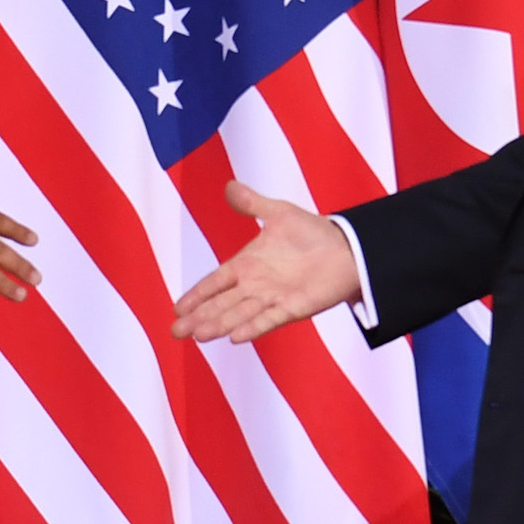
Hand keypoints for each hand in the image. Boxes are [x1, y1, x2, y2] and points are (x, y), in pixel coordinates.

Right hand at [172, 181, 359, 342]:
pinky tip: (235, 338)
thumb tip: (229, 185)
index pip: (214, 282)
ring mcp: (272, 298)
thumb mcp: (279, 213)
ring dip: (219, 324)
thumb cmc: (313, 232)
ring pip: (239, 314)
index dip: (196, 295)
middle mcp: (255, 285)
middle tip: (176, 332)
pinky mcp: (293, 308)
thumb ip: (252, 204)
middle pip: (220, 304)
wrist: (348, 248)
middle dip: (198, 318)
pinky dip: (253, 327)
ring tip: (199, 336)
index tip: (177, 309)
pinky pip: (269, 319)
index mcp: (246, 264)